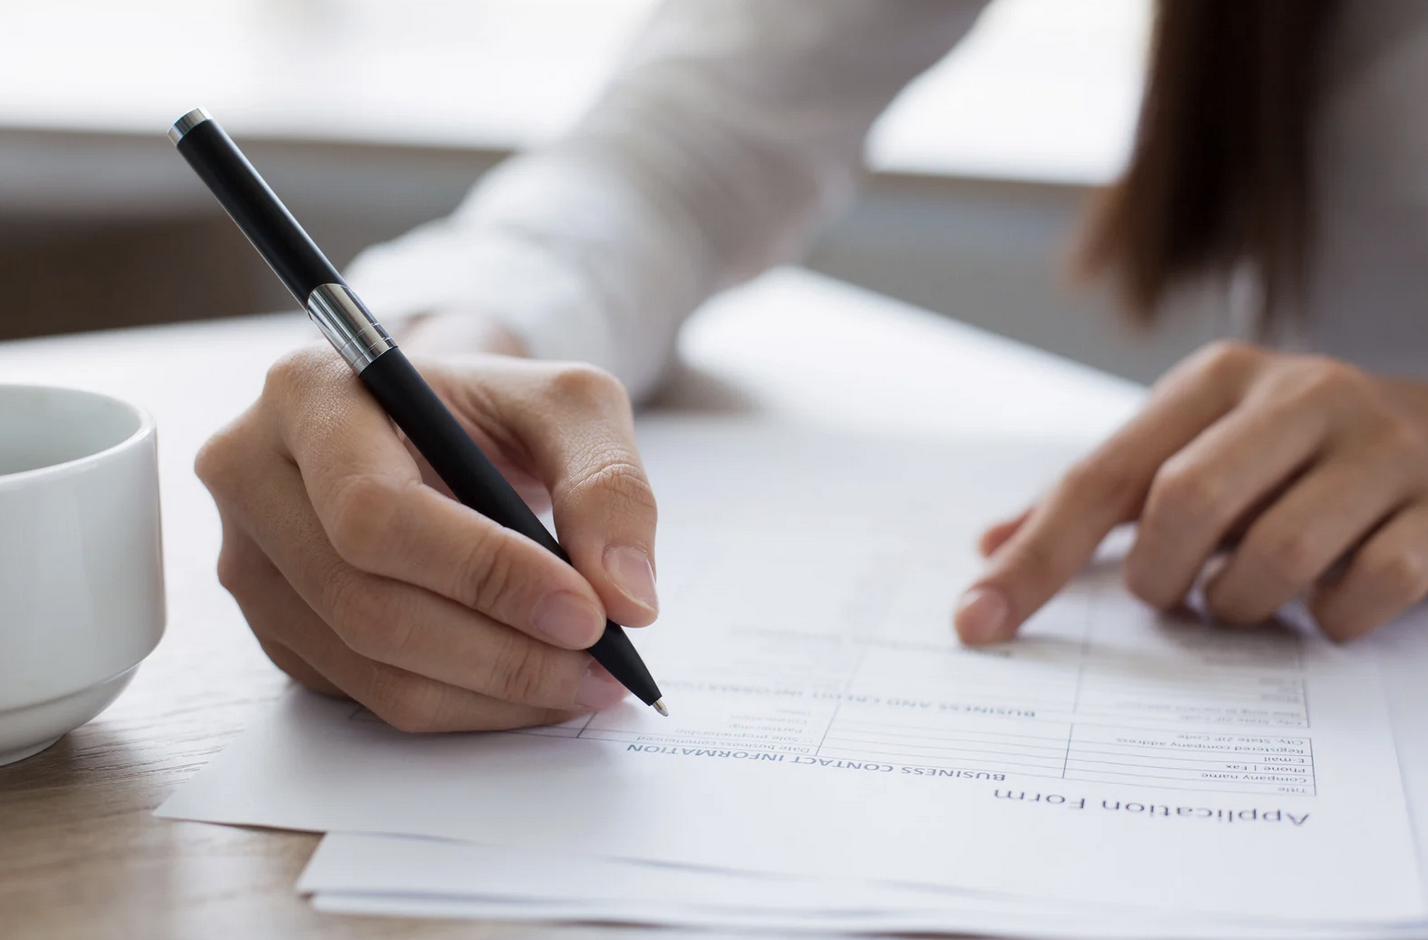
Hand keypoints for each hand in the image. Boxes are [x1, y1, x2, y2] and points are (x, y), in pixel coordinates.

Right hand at [196, 344, 659, 730]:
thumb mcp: (569, 406)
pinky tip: (531, 686)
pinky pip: (369, 696)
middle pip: (365, 603)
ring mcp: (252, 561)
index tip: (588, 612)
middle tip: (602, 664)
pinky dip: (466, 705)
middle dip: (501, 650)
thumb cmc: (492, 409)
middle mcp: (252, 476)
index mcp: (307, 393)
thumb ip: (608, 483)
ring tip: (587, 681)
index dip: (484, 574)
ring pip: (370, 666)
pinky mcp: (279, 628)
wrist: (438, 430)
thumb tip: (626, 597)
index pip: (376, 510)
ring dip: (493, 693)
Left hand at [955, 341, 1427, 642]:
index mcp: (1217, 379)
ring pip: (1276, 556)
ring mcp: (1382, 448)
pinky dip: (1331, 620)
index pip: (1099, 476)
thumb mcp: (1194, 446)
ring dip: (1241, 605)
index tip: (978, 622)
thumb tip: (990, 549)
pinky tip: (1326, 604)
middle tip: (1173, 592)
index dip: (1035, 558)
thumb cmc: (1290, 453)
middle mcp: (1300, 395)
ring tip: (1245, 596)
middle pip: (1183, 505)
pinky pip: (1369, 588)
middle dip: (1161, 577)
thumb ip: (1099, 497)